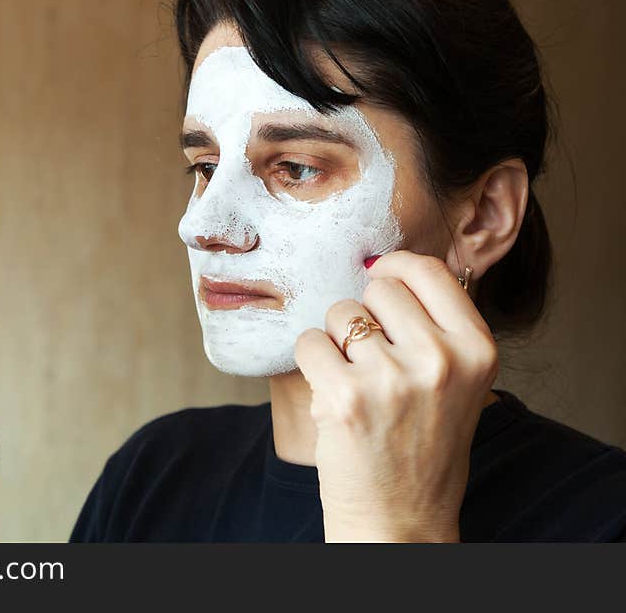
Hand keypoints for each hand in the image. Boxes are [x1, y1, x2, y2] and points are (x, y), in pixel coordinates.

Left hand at [294, 250, 497, 541]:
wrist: (400, 521)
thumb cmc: (424, 446)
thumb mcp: (459, 381)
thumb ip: (435, 325)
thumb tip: (384, 265)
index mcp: (477, 349)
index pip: (427, 270)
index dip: (394, 266)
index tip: (379, 275)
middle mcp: (440, 359)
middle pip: (378, 287)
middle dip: (366, 315)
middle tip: (373, 361)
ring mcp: (391, 378)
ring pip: (340, 313)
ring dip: (337, 341)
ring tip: (358, 384)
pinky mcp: (345, 397)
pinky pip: (309, 342)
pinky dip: (311, 362)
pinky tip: (331, 393)